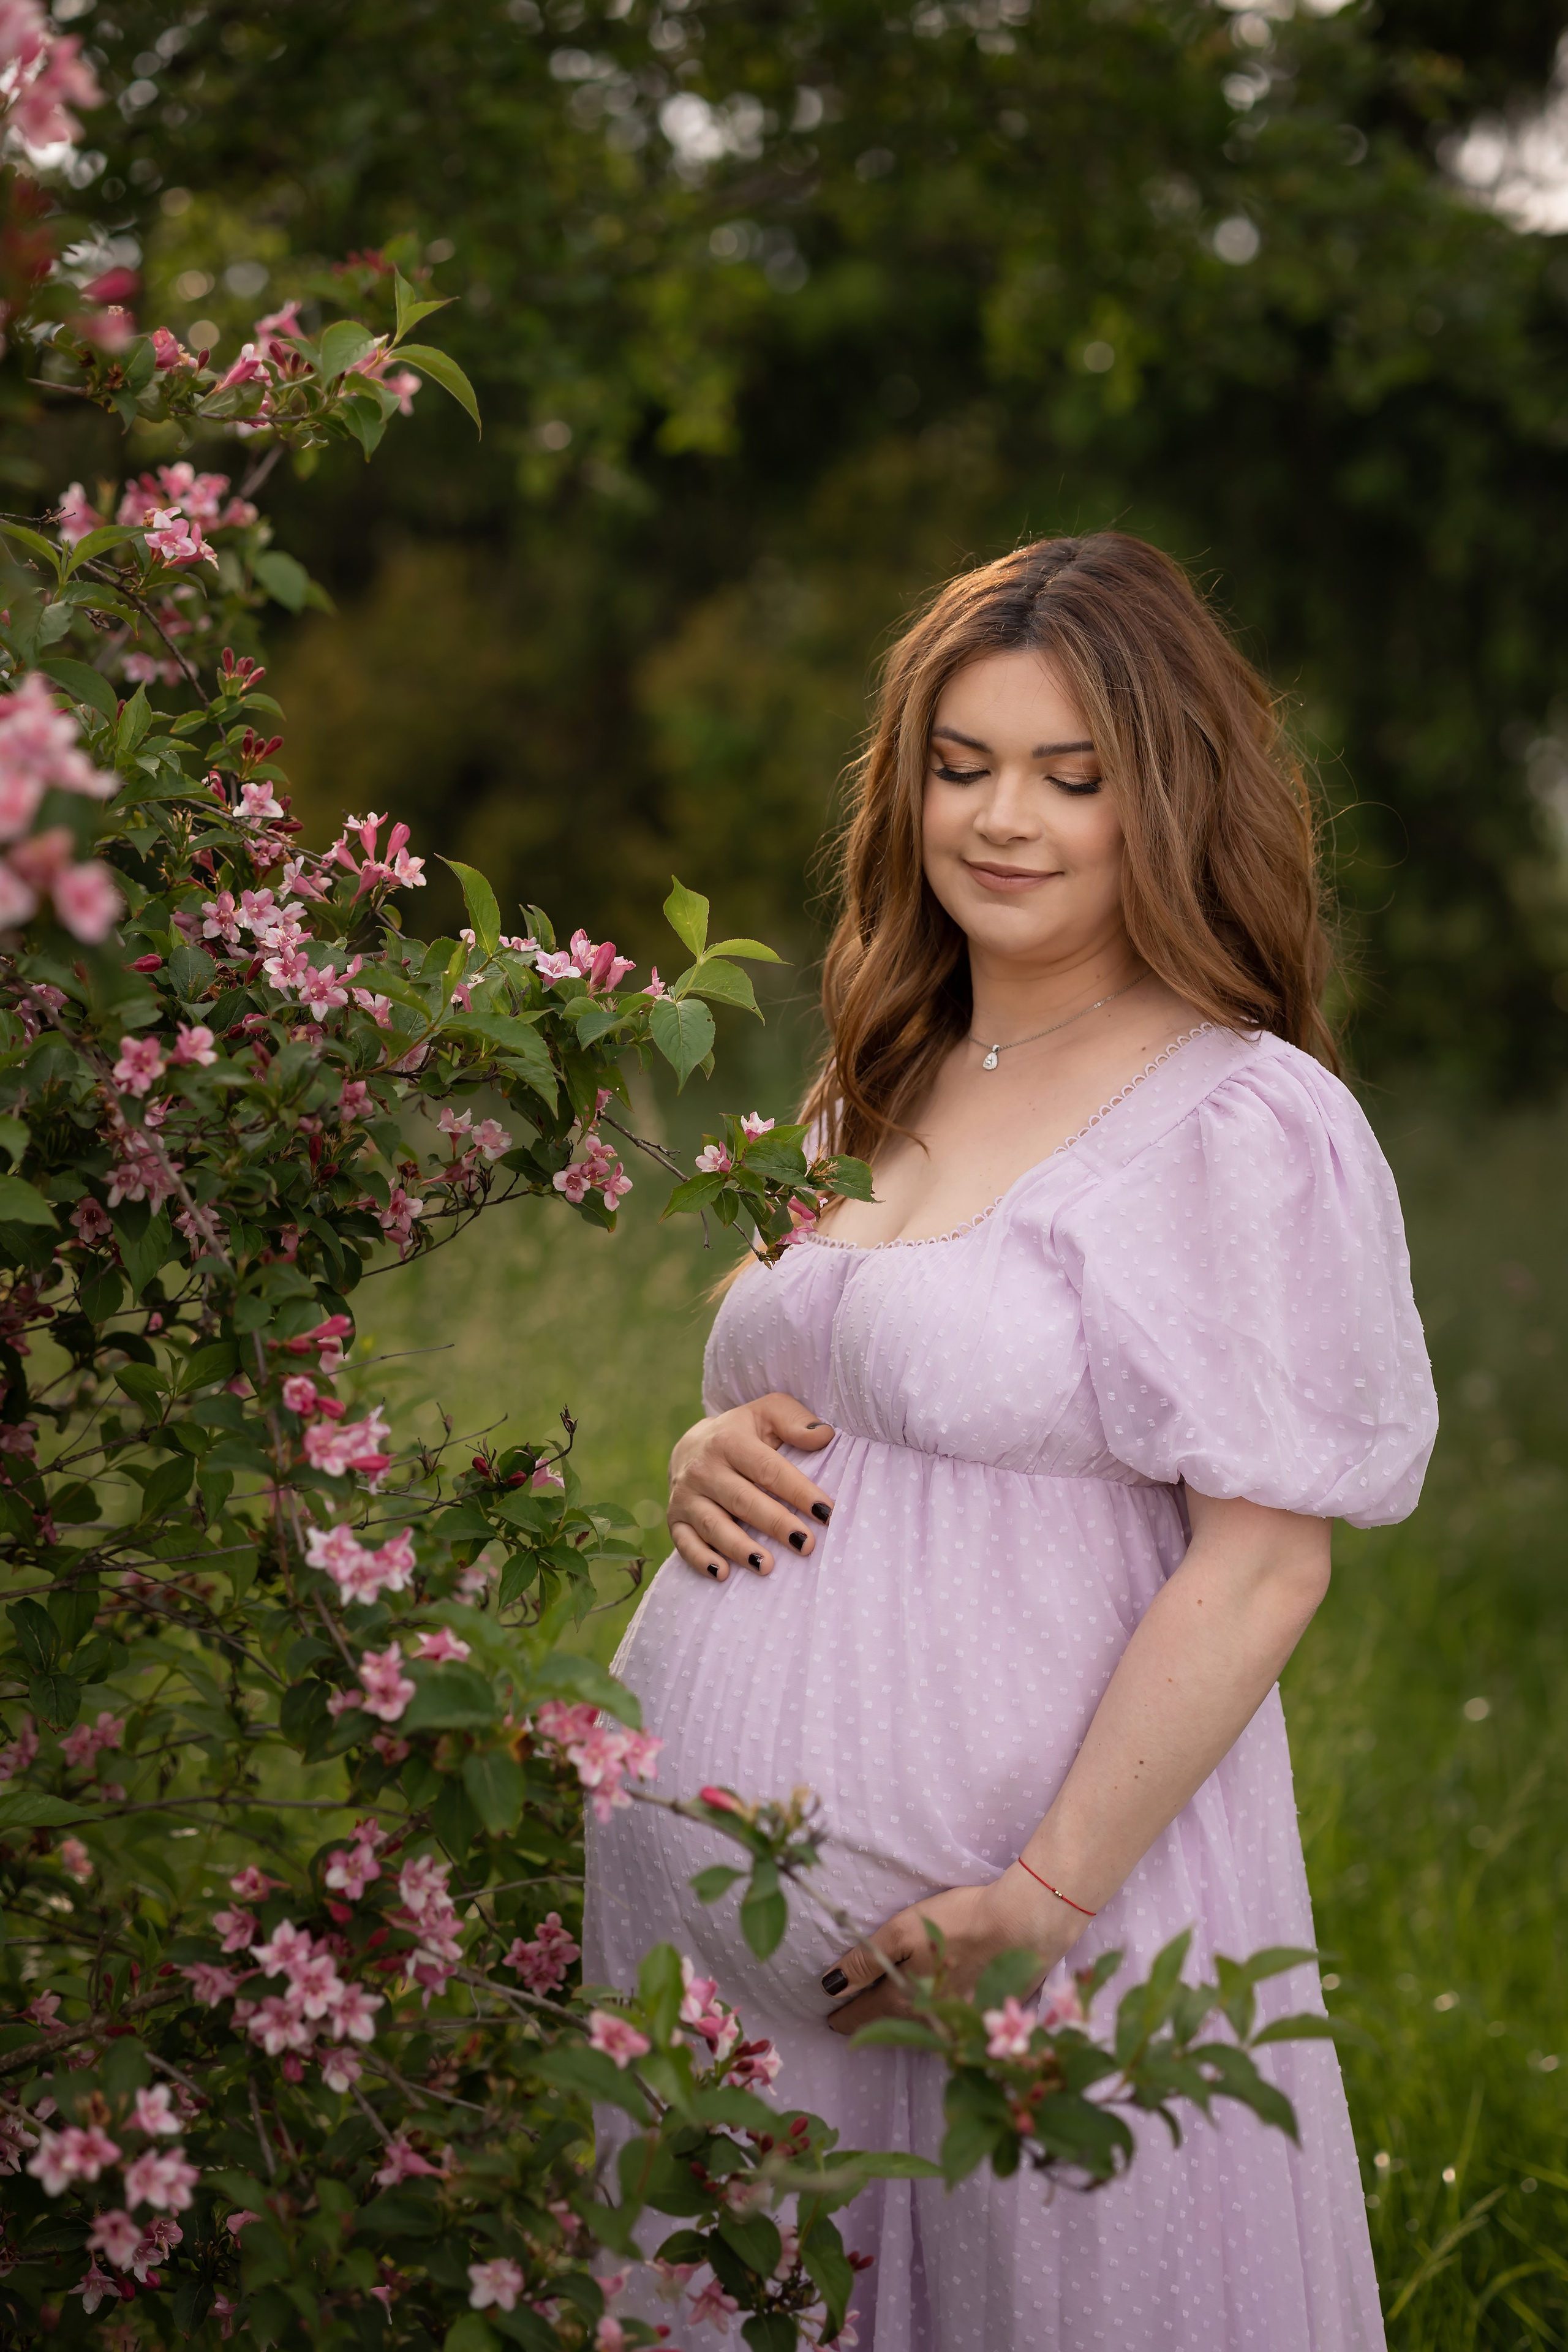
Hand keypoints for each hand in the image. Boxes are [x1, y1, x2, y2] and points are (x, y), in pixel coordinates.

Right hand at [668, 1392, 835, 1581]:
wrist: (692, 1445)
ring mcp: (686, 1496)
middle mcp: (704, 1468)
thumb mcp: (768, 1413)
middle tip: (805, 1544)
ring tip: (767, 1566)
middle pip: (743, 1500)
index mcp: (729, 1440)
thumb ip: (795, 1421)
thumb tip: (824, 1436)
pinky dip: (701, 1560)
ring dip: (740, 1548)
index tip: (826, 1512)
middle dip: (775, 1524)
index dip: (798, 1491)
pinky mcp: (676, 1519)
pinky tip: (723, 1574)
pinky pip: (685, 1543)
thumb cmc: (743, 1432)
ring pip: (713, 1525)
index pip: (768, 1469)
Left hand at [820, 1867, 1083, 2033]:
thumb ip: (865, 1961)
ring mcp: (957, 2020)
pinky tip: (929, 2010)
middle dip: (865, 2023)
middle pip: (888, 2024)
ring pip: (917, 2025)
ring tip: (882, 2015)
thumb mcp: (901, 1932)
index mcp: (903, 2002)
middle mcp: (928, 2021)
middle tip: (846, 2021)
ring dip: (896, 2023)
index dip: (841, 2017)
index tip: (828, 2019)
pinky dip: (929, 2018)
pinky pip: (944, 2023)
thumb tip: (829, 1986)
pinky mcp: (982, 2012)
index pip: (861, 2016)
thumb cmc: (959, 1922)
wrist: (1024, 1926)